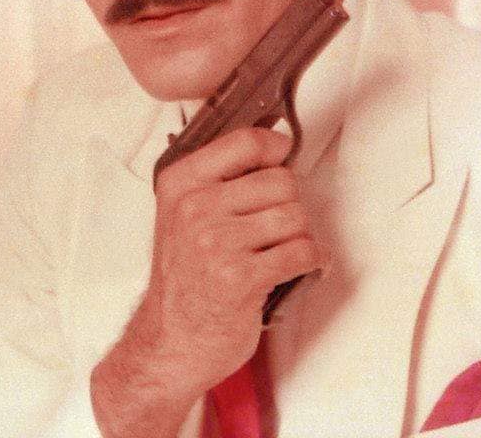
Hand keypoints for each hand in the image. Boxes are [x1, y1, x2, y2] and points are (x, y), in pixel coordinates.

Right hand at [136, 127, 321, 395]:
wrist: (170, 339)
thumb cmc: (184, 276)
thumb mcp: (183, 213)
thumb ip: (218, 177)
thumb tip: (272, 145)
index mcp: (181, 183)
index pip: (245, 141)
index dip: (275, 147)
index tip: (282, 155)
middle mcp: (195, 208)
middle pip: (280, 180)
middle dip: (289, 201)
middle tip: (276, 222)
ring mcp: (217, 243)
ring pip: (295, 215)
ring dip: (299, 235)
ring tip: (281, 248)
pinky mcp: (241, 278)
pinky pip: (302, 251)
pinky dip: (310, 260)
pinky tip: (293, 266)